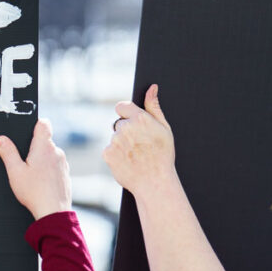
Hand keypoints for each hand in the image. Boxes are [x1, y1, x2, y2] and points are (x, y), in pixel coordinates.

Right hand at [0, 119, 71, 219]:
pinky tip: (39, 182)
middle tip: (22, 161)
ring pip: (49, 154)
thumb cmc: (34, 192)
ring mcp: (63, 163)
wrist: (53, 212)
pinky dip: (47, 170)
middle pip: (44, 140)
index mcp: (44, 147)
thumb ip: (8, 152)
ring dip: (40, 159)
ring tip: (31, 175)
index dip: (34, 124)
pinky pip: (55, 165)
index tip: (26, 131)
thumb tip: (1, 139)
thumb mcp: (14, 171)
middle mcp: (57, 152)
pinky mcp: (65, 174)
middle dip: (33, 147)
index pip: (44, 124)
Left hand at [103, 83, 175, 197]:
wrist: (155, 182)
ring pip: (115, 137)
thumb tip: (152, 88)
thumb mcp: (164, 129)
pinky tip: (128, 161)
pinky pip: (109, 149)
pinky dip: (116, 155)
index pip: (122, 106)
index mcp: (140, 119)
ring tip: (136, 155)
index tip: (131, 121)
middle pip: (119, 123)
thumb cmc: (163, 156)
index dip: (126, 113)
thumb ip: (154, 107)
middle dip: (127, 131)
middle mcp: (125, 128)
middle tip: (140, 145)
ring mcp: (115, 141)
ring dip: (122, 144)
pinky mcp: (107, 153)